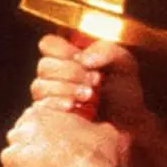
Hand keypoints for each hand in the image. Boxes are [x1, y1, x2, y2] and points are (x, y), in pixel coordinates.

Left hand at [2, 104, 127, 166]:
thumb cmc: (97, 155)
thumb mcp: (105, 132)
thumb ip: (94, 127)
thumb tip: (101, 129)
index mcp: (40, 113)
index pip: (38, 116)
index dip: (50, 128)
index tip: (61, 138)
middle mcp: (20, 131)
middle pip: (23, 136)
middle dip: (35, 145)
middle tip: (55, 157)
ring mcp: (12, 156)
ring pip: (18, 159)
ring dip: (30, 165)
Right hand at [31, 34, 152, 132]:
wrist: (128, 122)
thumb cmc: (124, 91)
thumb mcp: (124, 63)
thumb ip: (106, 51)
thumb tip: (82, 58)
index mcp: (70, 55)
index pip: (49, 44)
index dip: (62, 50)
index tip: (84, 61)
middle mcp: (56, 73)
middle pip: (44, 66)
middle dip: (72, 73)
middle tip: (96, 80)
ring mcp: (51, 94)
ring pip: (39, 86)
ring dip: (67, 89)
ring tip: (90, 96)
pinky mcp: (49, 113)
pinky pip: (41, 105)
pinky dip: (58, 103)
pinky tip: (74, 106)